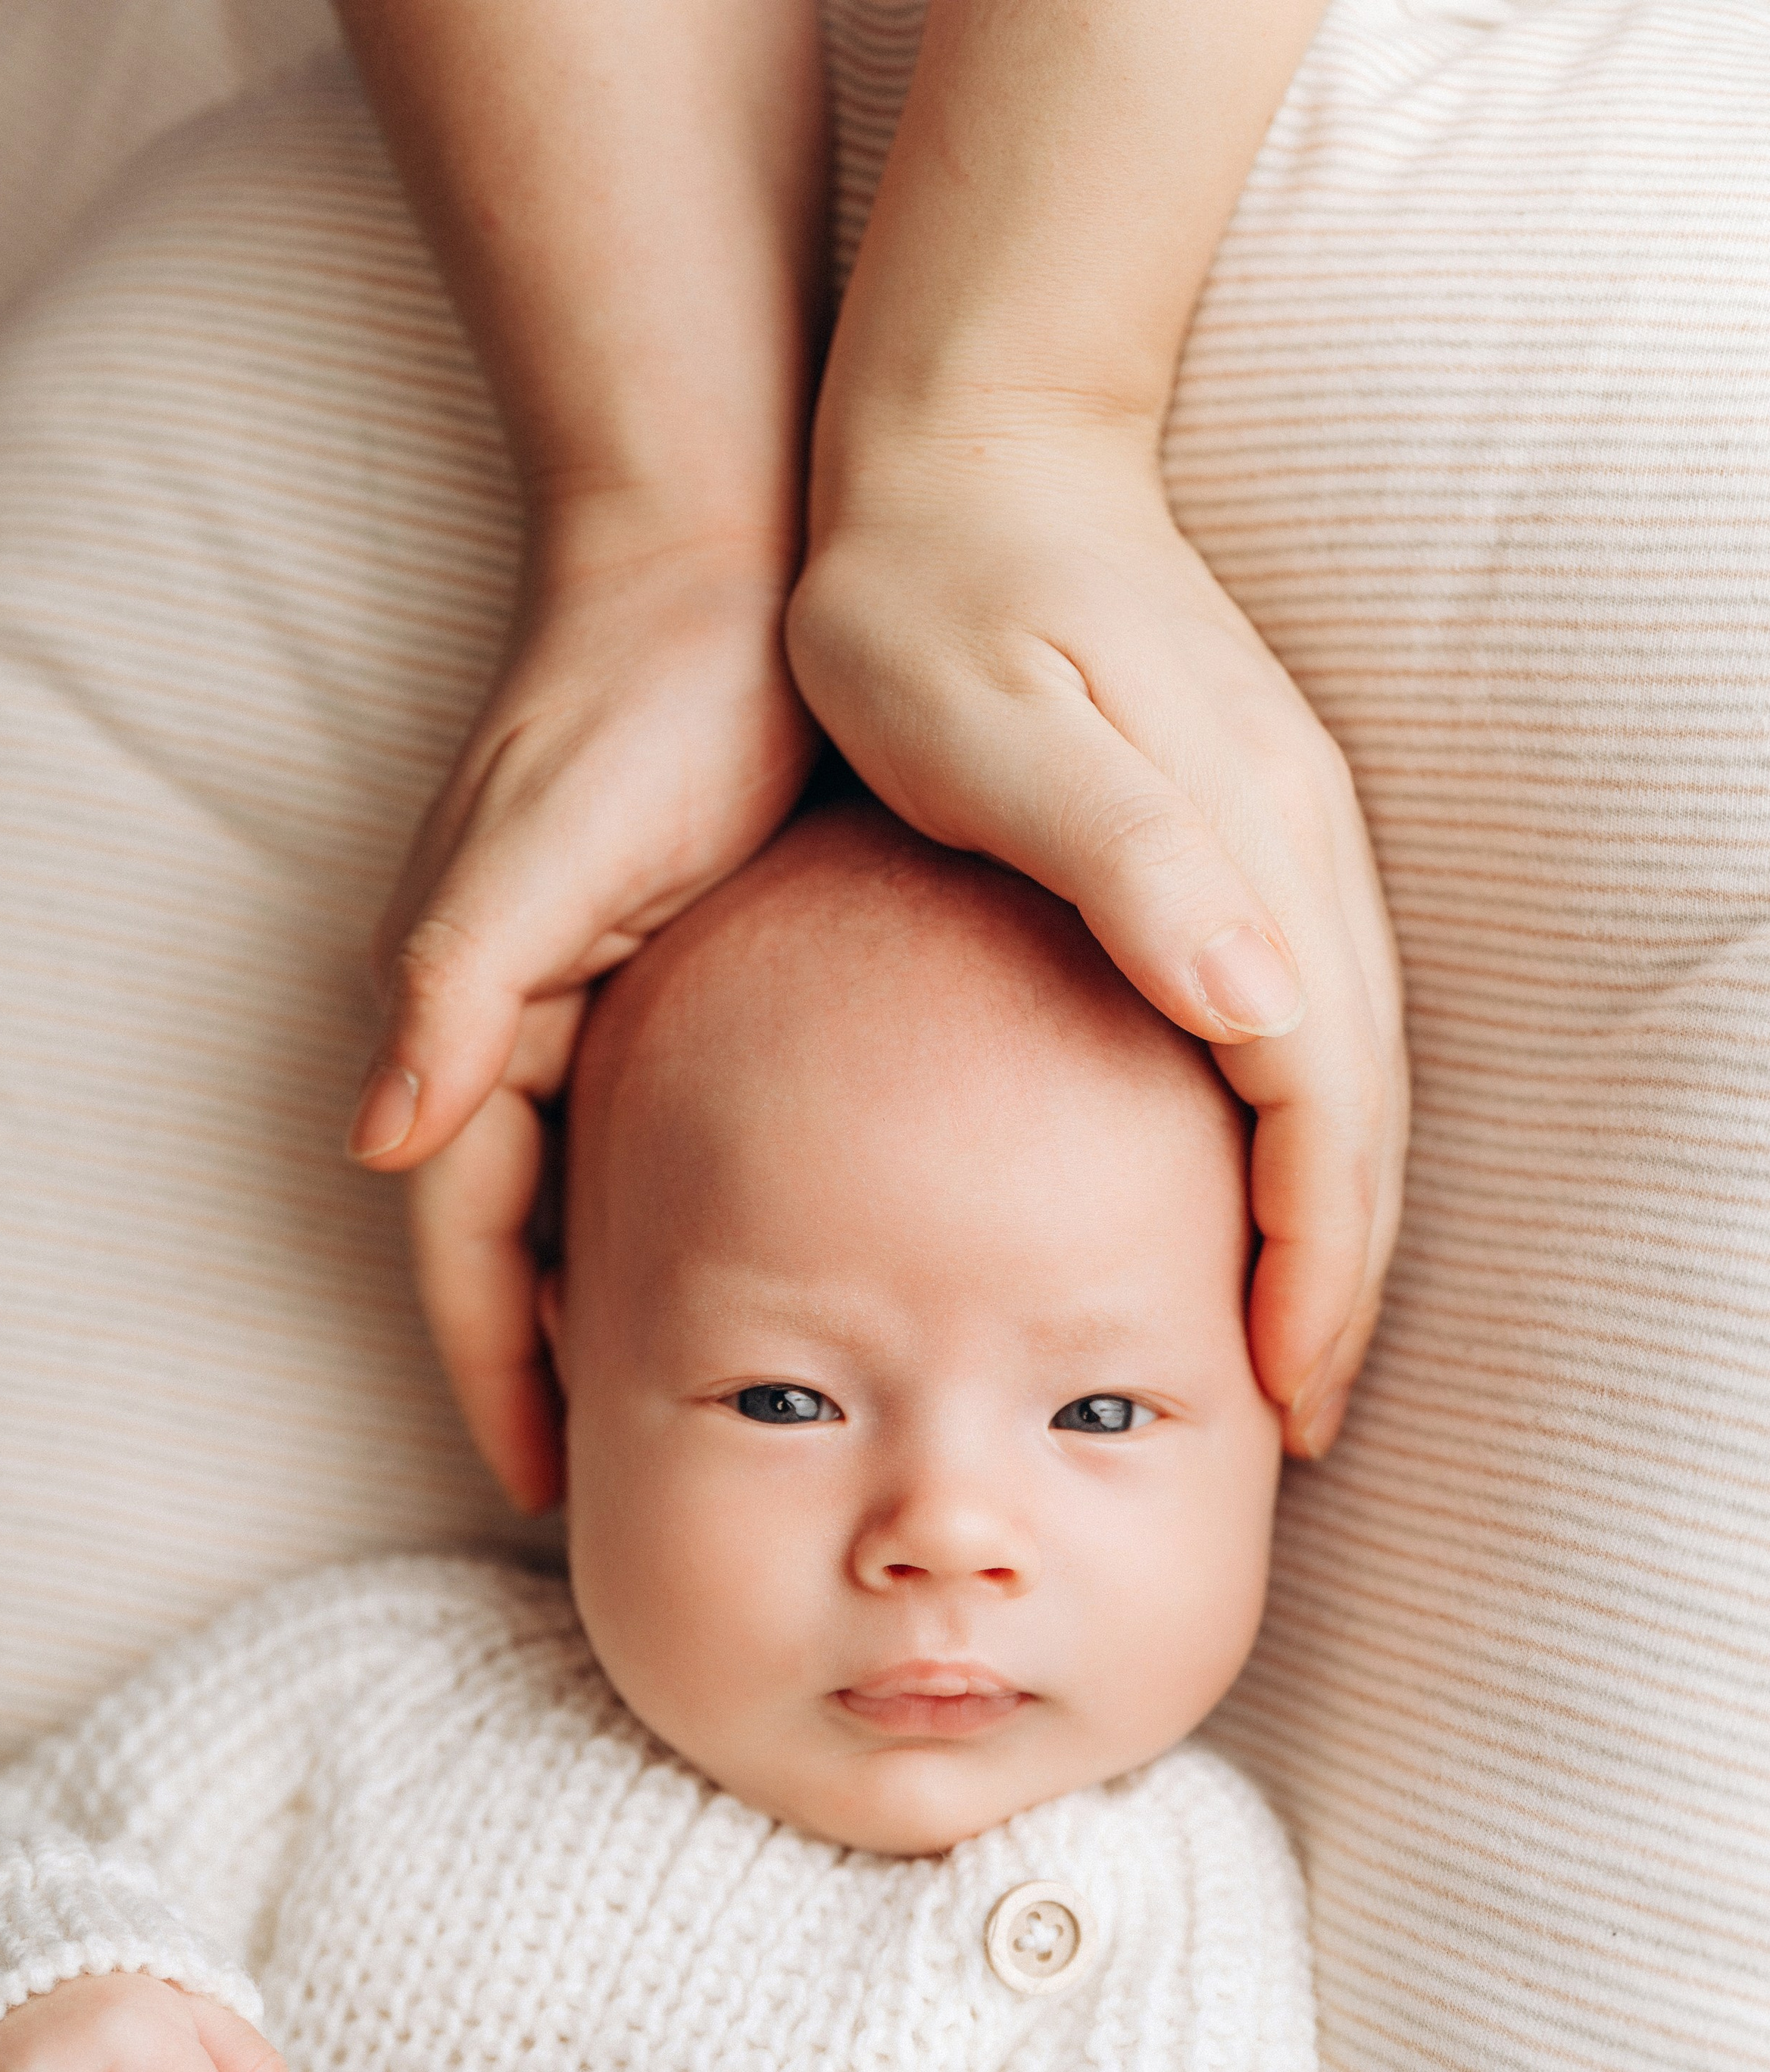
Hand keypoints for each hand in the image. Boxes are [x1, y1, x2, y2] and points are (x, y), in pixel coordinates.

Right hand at [349, 521, 815, 1508]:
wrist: (732, 568)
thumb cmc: (639, 699)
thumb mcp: (538, 852)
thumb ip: (453, 994)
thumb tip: (374, 1140)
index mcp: (473, 1020)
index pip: (463, 1241)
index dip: (494, 1366)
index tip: (540, 1486)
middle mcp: (521, 1031)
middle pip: (524, 1247)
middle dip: (554, 1367)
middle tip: (627, 1489)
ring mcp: (599, 1013)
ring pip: (601, 1208)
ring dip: (624, 1310)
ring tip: (691, 1424)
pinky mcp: (681, 985)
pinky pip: (671, 1145)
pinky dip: (691, 1228)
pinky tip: (762, 1290)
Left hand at [787, 424, 1406, 1457]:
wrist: (962, 445)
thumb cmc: (927, 598)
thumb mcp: (996, 728)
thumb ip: (1129, 863)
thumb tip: (1262, 1012)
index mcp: (1244, 851)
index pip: (1312, 1102)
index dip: (1310, 1258)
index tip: (1283, 1390)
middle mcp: (1294, 854)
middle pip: (1357, 1108)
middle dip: (1341, 1273)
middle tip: (1299, 1413)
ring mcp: (1283, 837)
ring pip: (1345, 1071)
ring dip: (1333, 1217)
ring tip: (1291, 1339)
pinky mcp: (1243, 828)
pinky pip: (1304, 1021)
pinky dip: (1298, 1133)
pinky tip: (1250, 1186)